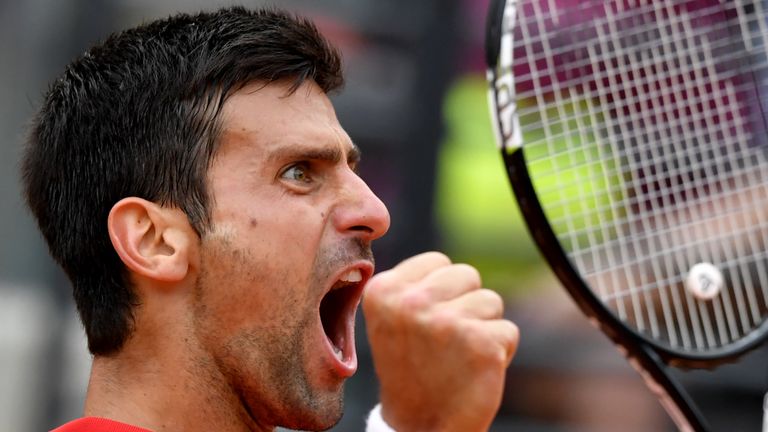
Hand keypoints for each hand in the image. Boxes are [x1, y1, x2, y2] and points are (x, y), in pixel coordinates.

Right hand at [362, 252, 518, 431]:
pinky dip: (499, 352)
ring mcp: (446, 322)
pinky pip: (508, 330)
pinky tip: (474, 371)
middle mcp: (412, 303)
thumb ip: (412, 285)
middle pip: (467, 274)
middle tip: (445, 341)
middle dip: (465, 304)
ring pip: (491, 301)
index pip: (437, 260)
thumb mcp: (391, 320)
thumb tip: (443, 262)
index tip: (425, 323)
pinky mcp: (481, 344)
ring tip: (458, 356)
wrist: (420, 429)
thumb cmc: (411, 370)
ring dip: (483, 327)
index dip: (441, 292)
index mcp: (384, 291)